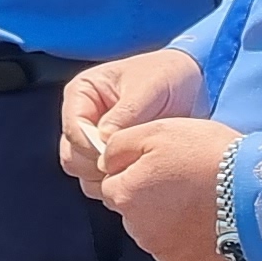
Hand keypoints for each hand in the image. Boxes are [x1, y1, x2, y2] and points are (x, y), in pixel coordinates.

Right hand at [59, 47, 208, 186]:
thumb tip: (104, 139)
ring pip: (83, 173)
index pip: (73, 129)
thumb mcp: (149, 87)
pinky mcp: (108, 157)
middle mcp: (82, 119)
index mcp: (82, 93)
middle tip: (129, 166)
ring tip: (137, 172)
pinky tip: (140, 177)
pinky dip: (117, 184)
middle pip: (72, 157)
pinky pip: (101, 181)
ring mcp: (93, 141)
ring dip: (106, 179)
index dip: (92, 147)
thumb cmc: (165, 76)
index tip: (118, 154)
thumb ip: (127, 112)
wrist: (189, 86)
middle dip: (98, 166)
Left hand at [91, 112, 240, 260]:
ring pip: (156, 232)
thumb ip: (120, 146)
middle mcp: (138, 229)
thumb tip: (104, 160)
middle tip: (186, 180)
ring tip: (202, 200)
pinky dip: (190, 240)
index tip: (163, 165)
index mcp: (126, 195)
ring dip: (171, 219)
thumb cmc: (209, 157)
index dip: (137, 171)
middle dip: (152, 198)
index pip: (114, 185)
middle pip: (134, 211)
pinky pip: (180, 252)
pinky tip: (209, 222)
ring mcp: (163, 252)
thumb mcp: (158, 131)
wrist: (255, 193)